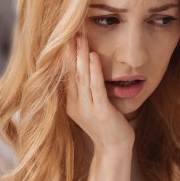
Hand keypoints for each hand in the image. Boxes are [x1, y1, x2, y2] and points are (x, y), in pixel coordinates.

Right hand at [65, 35, 133, 151]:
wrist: (115, 149)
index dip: (65, 57)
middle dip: (70, 51)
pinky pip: (96, 87)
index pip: (65, 76)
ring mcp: (87, 109)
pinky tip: (93, 55)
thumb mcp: (92, 108)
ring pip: (81, 77)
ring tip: (80, 38)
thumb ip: (86, 92)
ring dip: (81, 56)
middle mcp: (76, 105)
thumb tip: (85, 71)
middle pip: (71, 73)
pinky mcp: (101, 112)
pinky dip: (94, 70)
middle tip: (70, 31)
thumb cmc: (108, 127)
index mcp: (72, 104)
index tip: (65, 38)